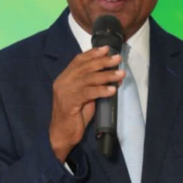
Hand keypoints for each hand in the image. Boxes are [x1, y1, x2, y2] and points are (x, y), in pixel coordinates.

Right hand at [49, 46, 124, 162]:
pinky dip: (102, 90)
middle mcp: (63, 82)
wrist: (62, 134)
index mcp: (65, 78)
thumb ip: (93, 85)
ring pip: (88, 79)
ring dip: (107, 75)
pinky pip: (88, 93)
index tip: (107, 49)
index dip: (93, 53)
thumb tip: (112, 76)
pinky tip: (112, 89)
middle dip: (103, 61)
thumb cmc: (75, 116)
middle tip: (117, 58)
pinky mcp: (69, 103)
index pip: (78, 60)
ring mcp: (65, 92)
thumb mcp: (85, 96)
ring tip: (121, 73)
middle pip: (85, 67)